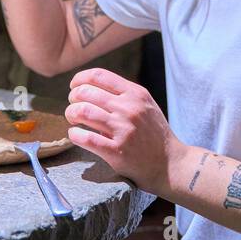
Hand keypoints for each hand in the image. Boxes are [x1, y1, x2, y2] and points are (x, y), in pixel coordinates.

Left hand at [65, 67, 186, 194]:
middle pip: (86, 92)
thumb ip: (124, 94)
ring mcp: (123, 129)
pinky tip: (75, 135)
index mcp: (136, 94)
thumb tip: (92, 87)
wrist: (170, 164)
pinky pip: (85, 138)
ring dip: (71, 114)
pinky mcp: (116, 151)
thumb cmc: (154, 134)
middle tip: (73, 107)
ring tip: (73, 120)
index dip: (80, 79)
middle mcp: (129, 108)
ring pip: (82, 112)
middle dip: (73, 98)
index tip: (74, 87)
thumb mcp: (146, 105)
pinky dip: (74, 135)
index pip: (99, 75)